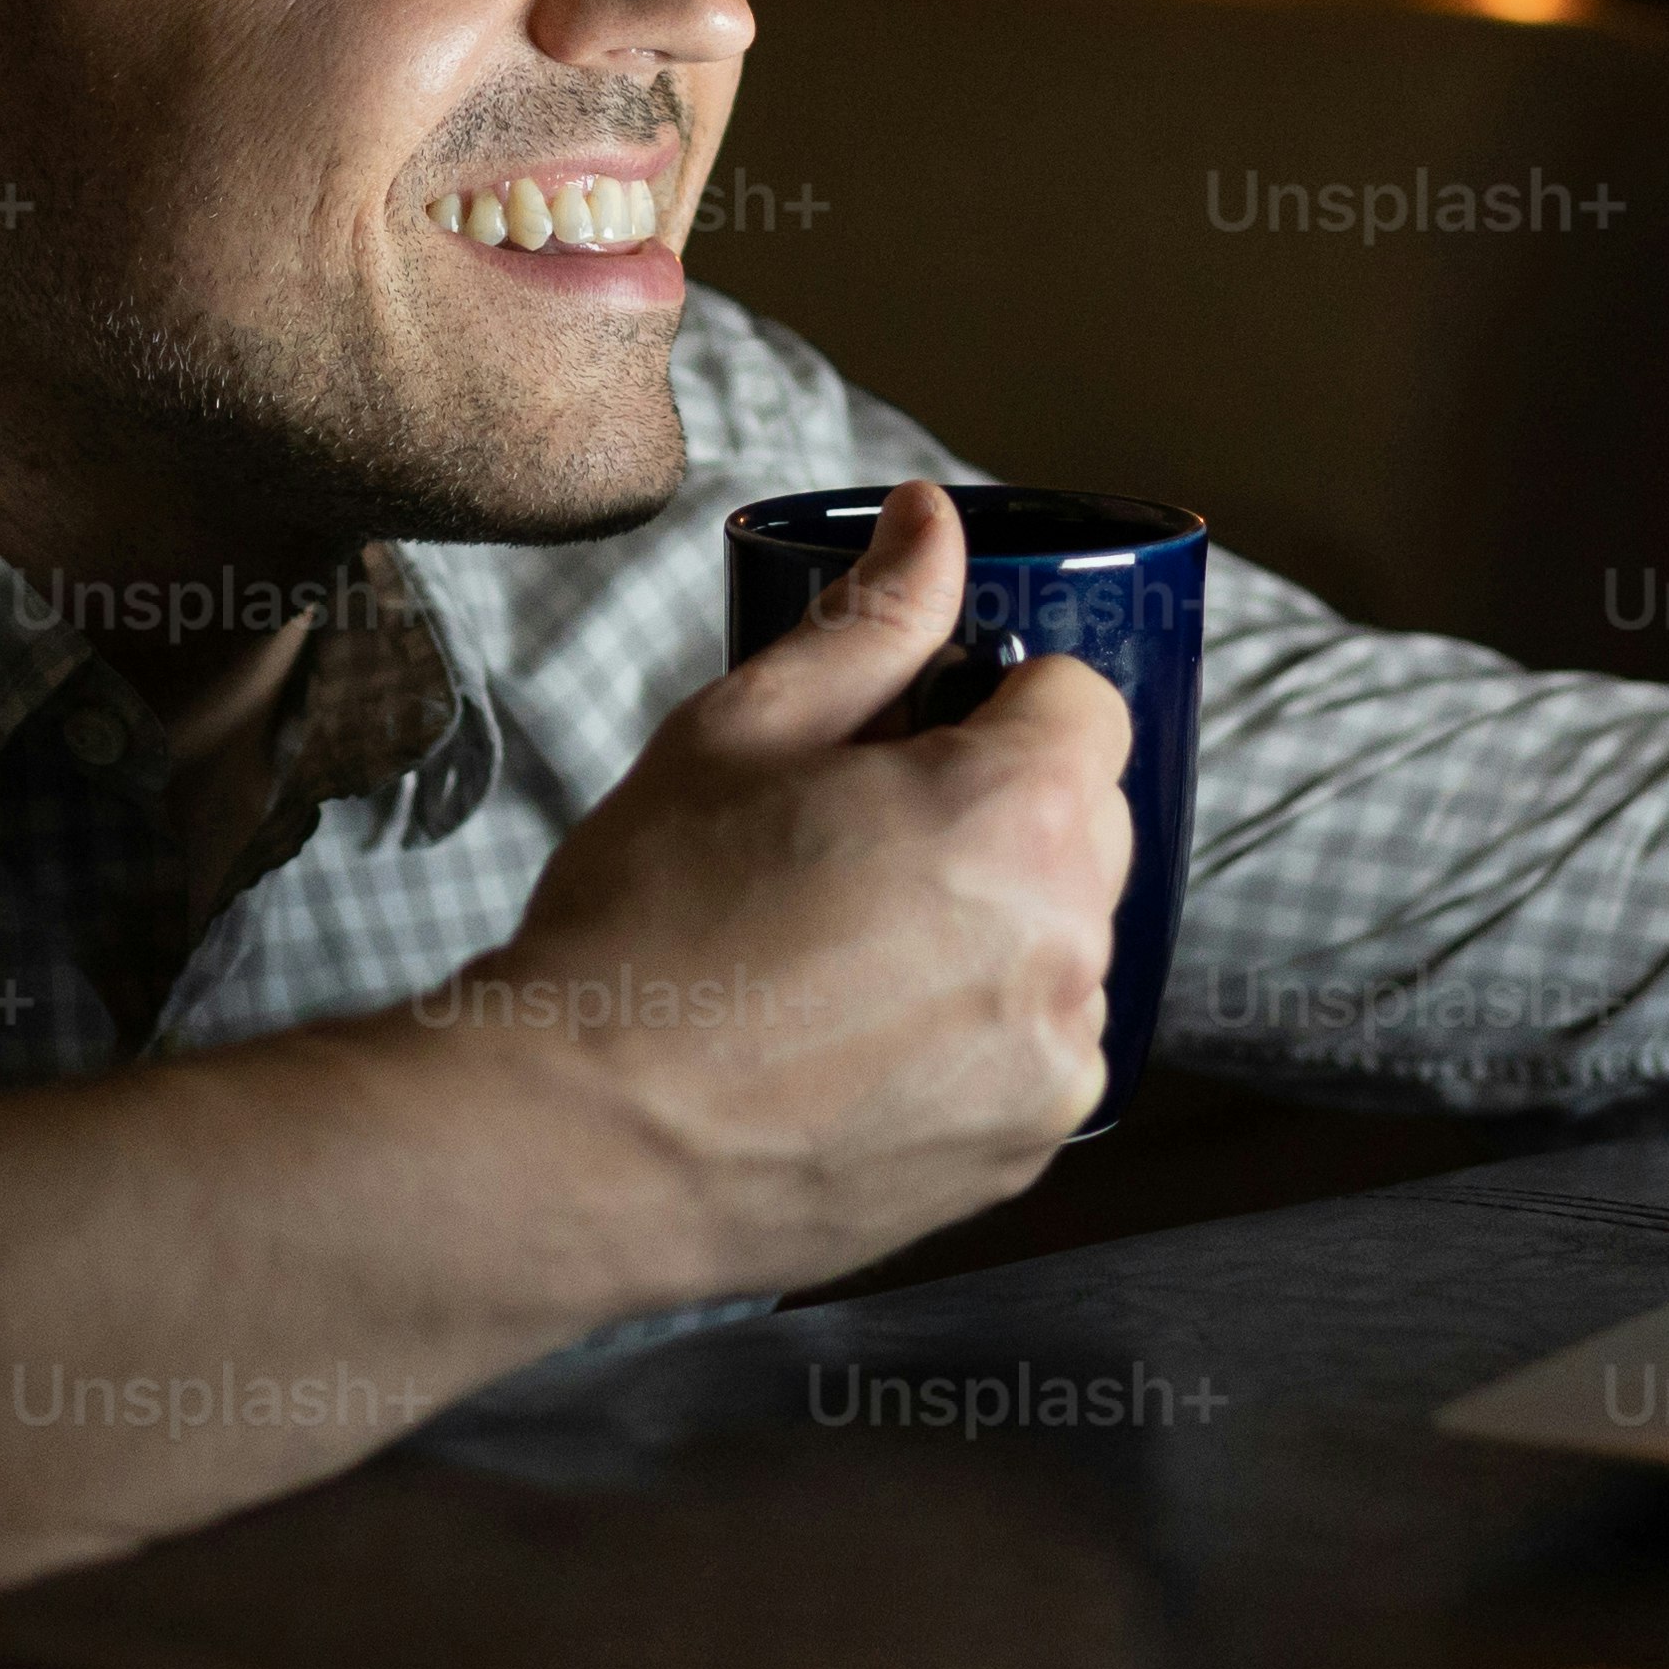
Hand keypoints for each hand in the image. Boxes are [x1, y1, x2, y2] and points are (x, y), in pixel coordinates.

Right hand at [431, 479, 1131, 1299]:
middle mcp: (1069, 941)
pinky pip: (1035, 1050)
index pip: (1083, 702)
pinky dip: (975, 1035)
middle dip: (1000, 811)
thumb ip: (872, 621)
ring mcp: (1054, 1060)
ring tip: (841, 954)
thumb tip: (934, 521)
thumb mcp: (742, 731)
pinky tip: (854, 1042)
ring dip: (992, 927)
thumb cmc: (645, 924)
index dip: (996, 703)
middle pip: (1086, 824)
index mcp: (1016, 812)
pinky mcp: (1024, 1147)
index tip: (910, 740)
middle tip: (854, 844)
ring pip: (1062, 941)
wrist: (582, 1140)